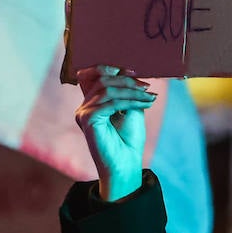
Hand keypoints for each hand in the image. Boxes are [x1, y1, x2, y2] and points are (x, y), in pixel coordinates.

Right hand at [74, 65, 156, 201]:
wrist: (126, 164)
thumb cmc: (128, 139)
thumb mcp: (130, 108)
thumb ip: (125, 91)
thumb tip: (128, 72)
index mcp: (92, 103)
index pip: (92, 75)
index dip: (110, 68)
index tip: (134, 71)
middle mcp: (84, 107)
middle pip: (102, 80)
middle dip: (127, 81)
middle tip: (146, 87)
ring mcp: (83, 113)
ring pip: (107, 90)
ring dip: (131, 91)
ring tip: (148, 97)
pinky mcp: (87, 119)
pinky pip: (110, 103)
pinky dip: (129, 101)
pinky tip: (144, 104)